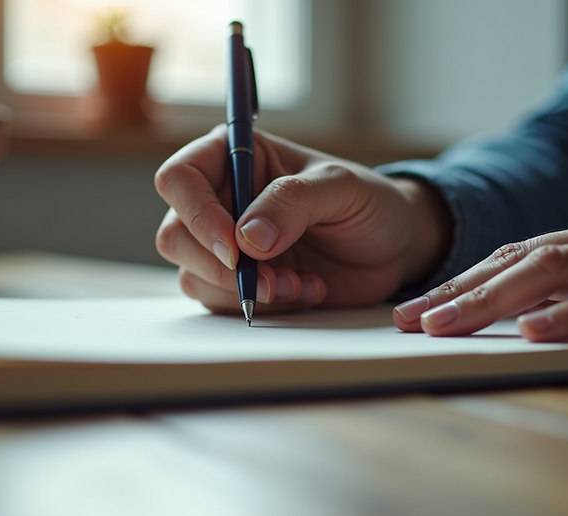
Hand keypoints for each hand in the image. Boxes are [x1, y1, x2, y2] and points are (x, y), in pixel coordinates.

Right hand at [155, 125, 452, 313]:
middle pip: (175, 235)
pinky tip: (303, 291)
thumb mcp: (341, 188)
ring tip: (299, 283)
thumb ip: (294, 202)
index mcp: (235, 156)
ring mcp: (225, 244)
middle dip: (221, 267)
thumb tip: (247, 237)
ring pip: (193, 274)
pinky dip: (261, 307)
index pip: (180, 177)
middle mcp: (220, 199)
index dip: (196, 214)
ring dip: (245, 291)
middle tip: (272, 279)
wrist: (393, 249)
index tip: (234, 248)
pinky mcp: (238, 282)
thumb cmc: (368, 203)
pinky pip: (220, 302)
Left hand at [393, 206, 567, 346]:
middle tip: (410, 318)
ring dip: (493, 299)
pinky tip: (533, 332)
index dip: (461, 280)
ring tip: (446, 324)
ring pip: (555, 272)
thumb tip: (523, 309)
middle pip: (521, 259)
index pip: (515, 254)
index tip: (416, 308)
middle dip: (459, 289)